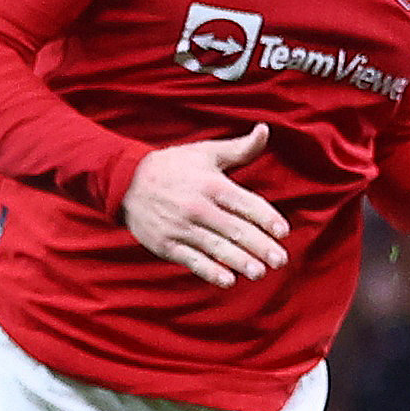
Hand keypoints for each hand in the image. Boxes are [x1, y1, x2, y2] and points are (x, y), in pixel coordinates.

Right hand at [120, 124, 290, 288]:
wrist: (125, 181)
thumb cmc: (172, 166)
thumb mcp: (206, 152)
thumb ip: (240, 148)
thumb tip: (265, 130)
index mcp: (211, 184)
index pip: (245, 203)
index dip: (266, 217)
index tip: (284, 231)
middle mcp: (197, 207)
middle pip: (235, 229)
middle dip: (260, 245)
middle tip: (280, 260)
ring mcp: (181, 227)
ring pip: (216, 247)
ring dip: (240, 261)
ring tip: (260, 272)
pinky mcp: (167, 245)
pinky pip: (192, 261)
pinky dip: (210, 271)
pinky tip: (228, 280)